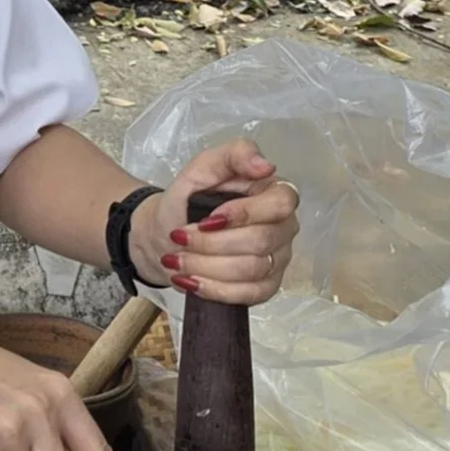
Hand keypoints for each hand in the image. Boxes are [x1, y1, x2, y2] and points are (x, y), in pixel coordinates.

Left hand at [128, 139, 299, 305]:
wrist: (166, 234)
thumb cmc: (188, 200)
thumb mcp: (202, 168)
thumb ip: (234, 155)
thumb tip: (266, 166)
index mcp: (275, 193)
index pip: (279, 204)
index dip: (243, 214)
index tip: (206, 219)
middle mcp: (284, 227)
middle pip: (260, 242)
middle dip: (212, 244)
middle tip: (178, 239)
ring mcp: (277, 260)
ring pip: (251, 270)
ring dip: (207, 267)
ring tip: (176, 260)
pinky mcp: (265, 287)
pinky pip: (249, 295)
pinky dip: (215, 290)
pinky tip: (189, 281)